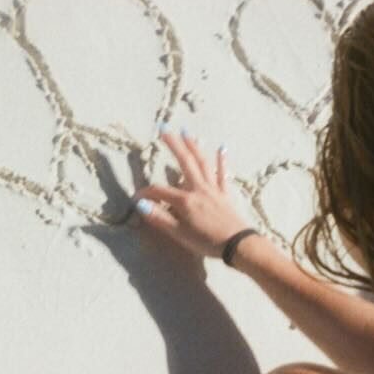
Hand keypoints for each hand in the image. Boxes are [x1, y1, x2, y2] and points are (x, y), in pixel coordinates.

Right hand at [134, 128, 253, 259]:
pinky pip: (223, 174)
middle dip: (173, 144)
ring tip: (186, 131)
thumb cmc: (207, 242)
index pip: (159, 191)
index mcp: (185, 200)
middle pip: (184, 162)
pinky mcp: (225, 194)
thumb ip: (159, 218)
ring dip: (194, 146)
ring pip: (202, 163)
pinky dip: (222, 160)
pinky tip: (222, 148)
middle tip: (164, 128)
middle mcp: (198, 189)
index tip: (136, 198)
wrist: (238, 245)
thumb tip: (140, 205)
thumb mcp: (179, 234)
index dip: (145, 193)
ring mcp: (213, 189)